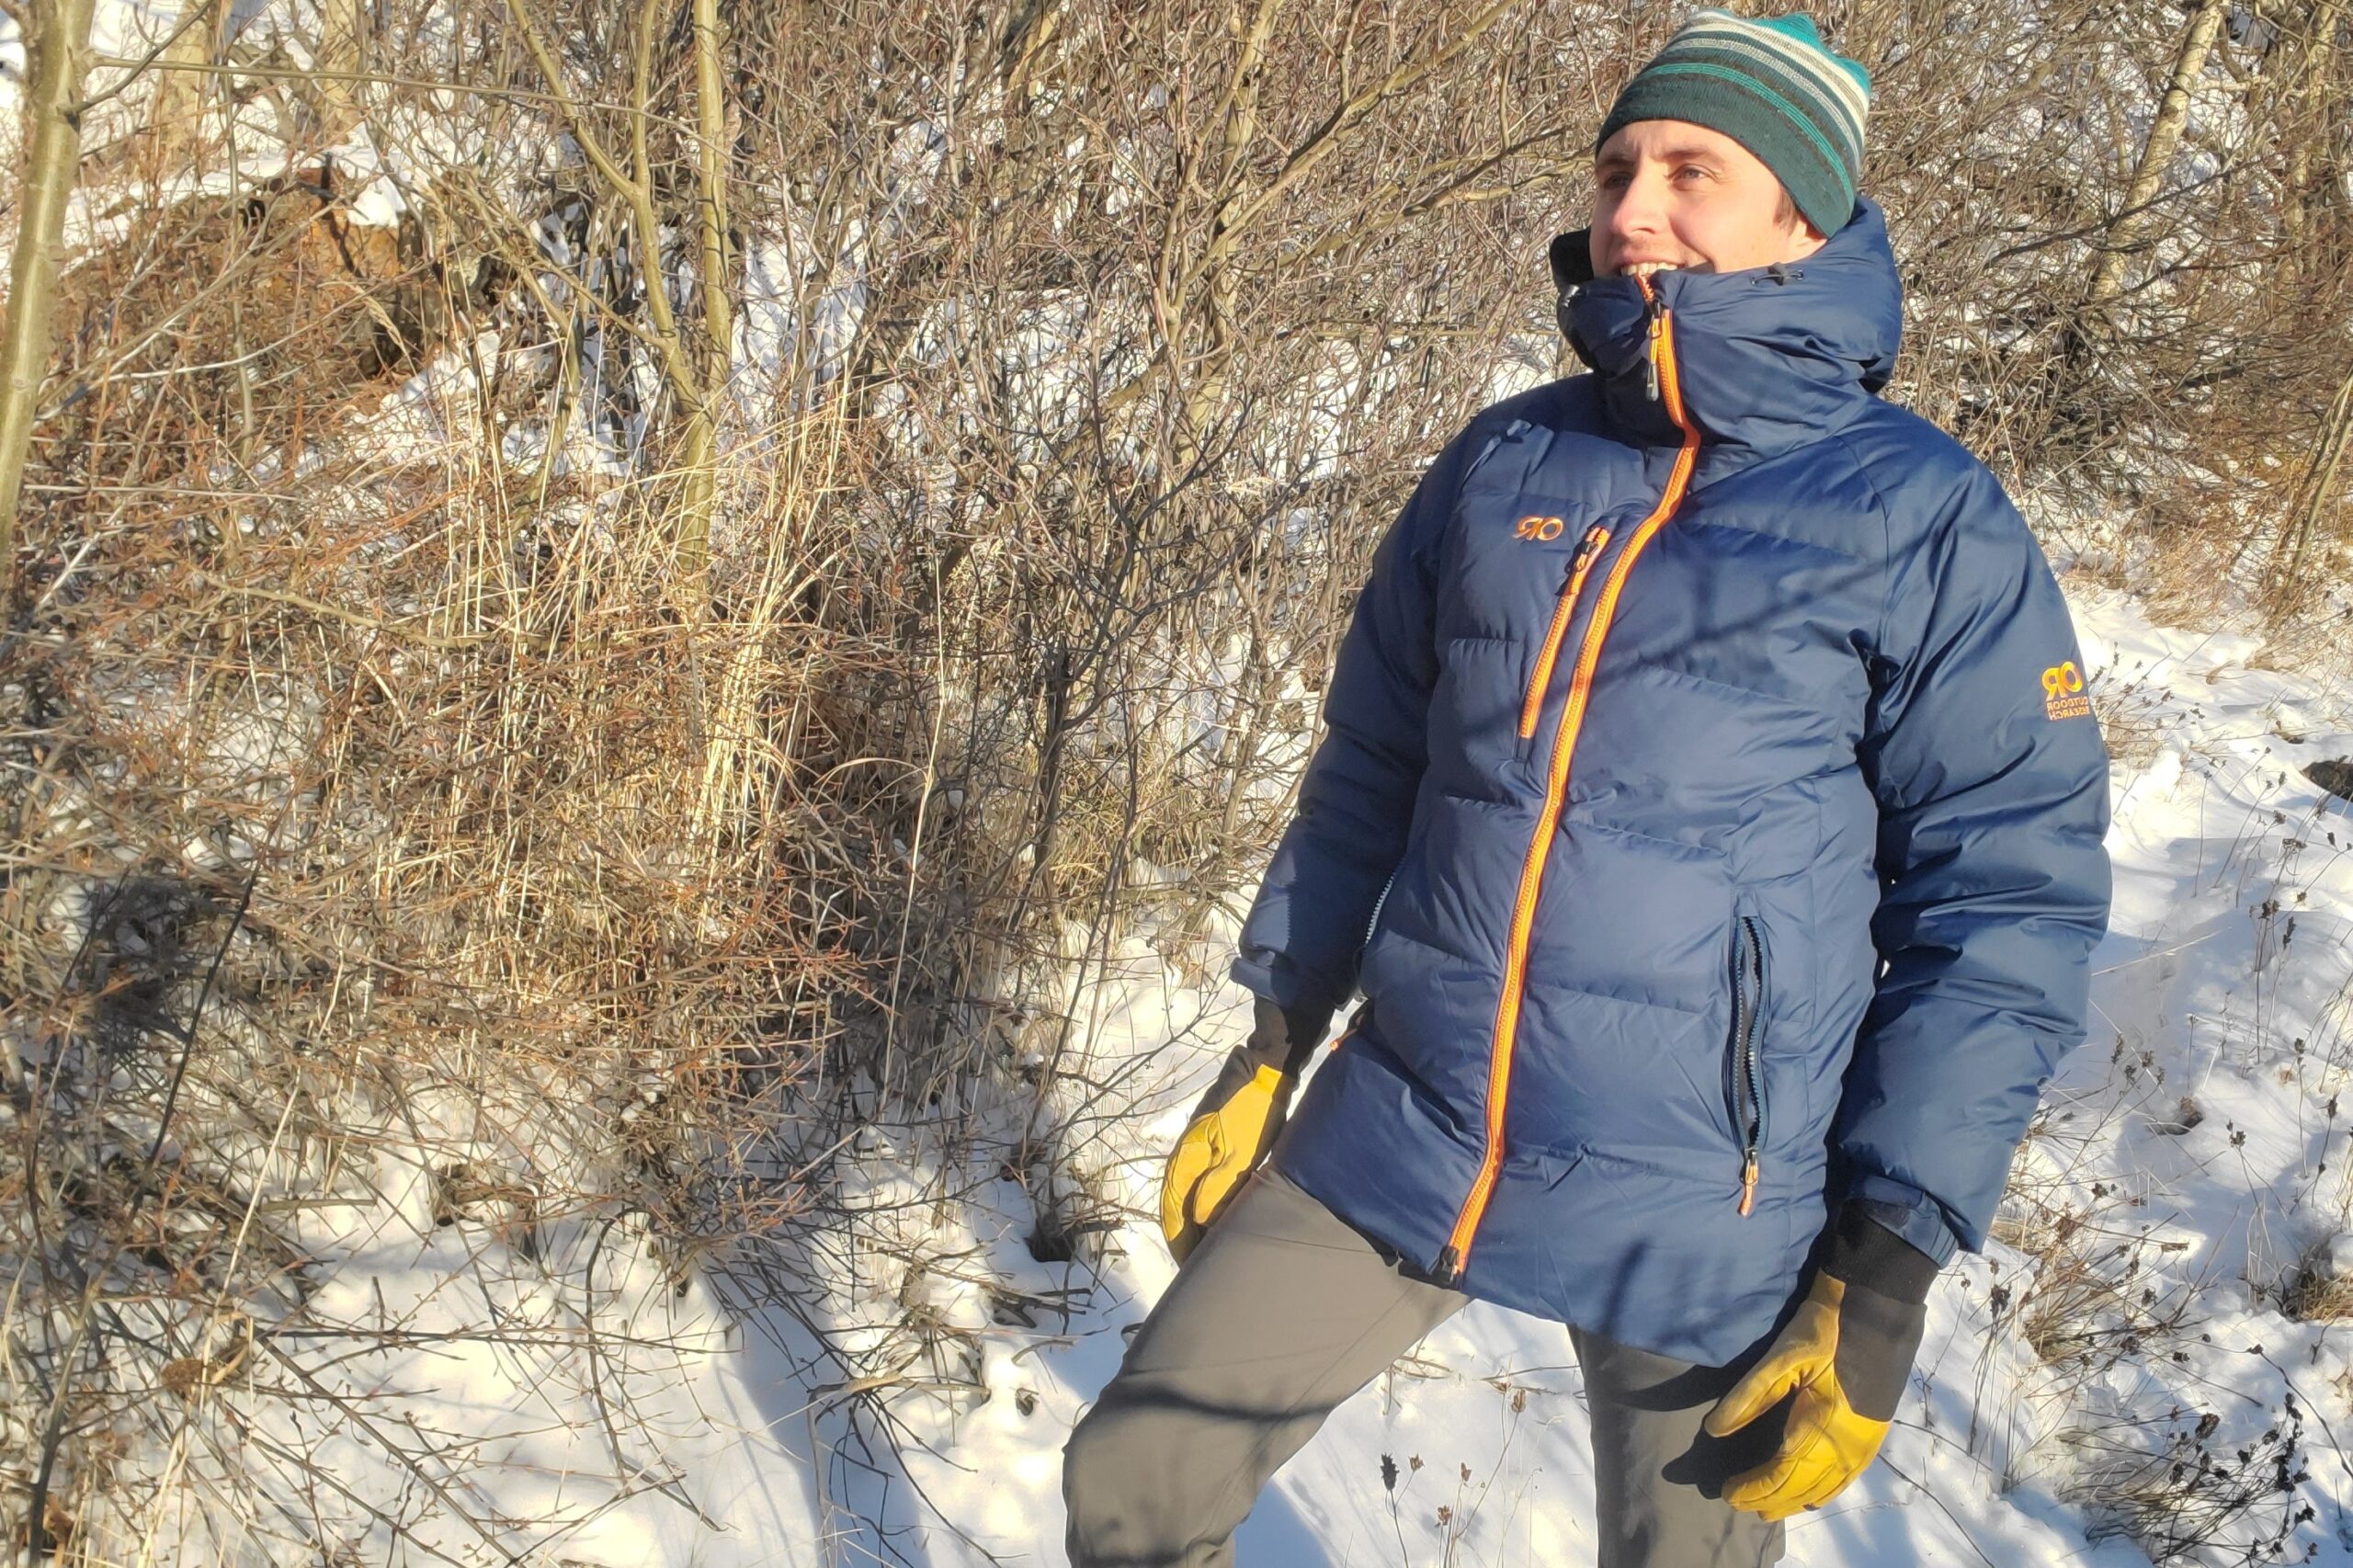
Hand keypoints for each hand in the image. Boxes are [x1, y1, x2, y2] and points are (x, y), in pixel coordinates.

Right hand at [1157, 997, 1327, 1262]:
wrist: (1263, 1073)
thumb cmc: (1253, 1114)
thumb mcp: (1238, 1154)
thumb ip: (1217, 1188)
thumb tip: (1199, 1222)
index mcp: (1185, 1161)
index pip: (1173, 1210)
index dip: (1179, 1240)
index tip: (1188, 1267)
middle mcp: (1184, 1157)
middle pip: (1176, 1206)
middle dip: (1184, 1236)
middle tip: (1196, 1265)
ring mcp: (1196, 1150)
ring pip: (1187, 1195)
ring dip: (1192, 1222)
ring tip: (1205, 1248)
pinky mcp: (1212, 1146)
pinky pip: (1200, 1184)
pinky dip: (1203, 1205)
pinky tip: (1217, 1217)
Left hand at [1701, 1208, 1932, 1519]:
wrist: (1876, 1314)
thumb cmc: (1824, 1332)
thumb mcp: (1781, 1358)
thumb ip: (1748, 1396)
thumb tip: (1714, 1429)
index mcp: (1820, 1428)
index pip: (1780, 1474)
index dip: (1753, 1488)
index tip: (1727, 1493)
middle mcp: (1845, 1446)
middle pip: (1801, 1488)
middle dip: (1769, 1499)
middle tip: (1738, 1503)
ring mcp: (1863, 1445)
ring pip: (1825, 1489)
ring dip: (1794, 1501)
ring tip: (1768, 1509)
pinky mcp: (1873, 1437)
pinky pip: (1847, 1479)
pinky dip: (1824, 1493)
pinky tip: (1810, 1496)